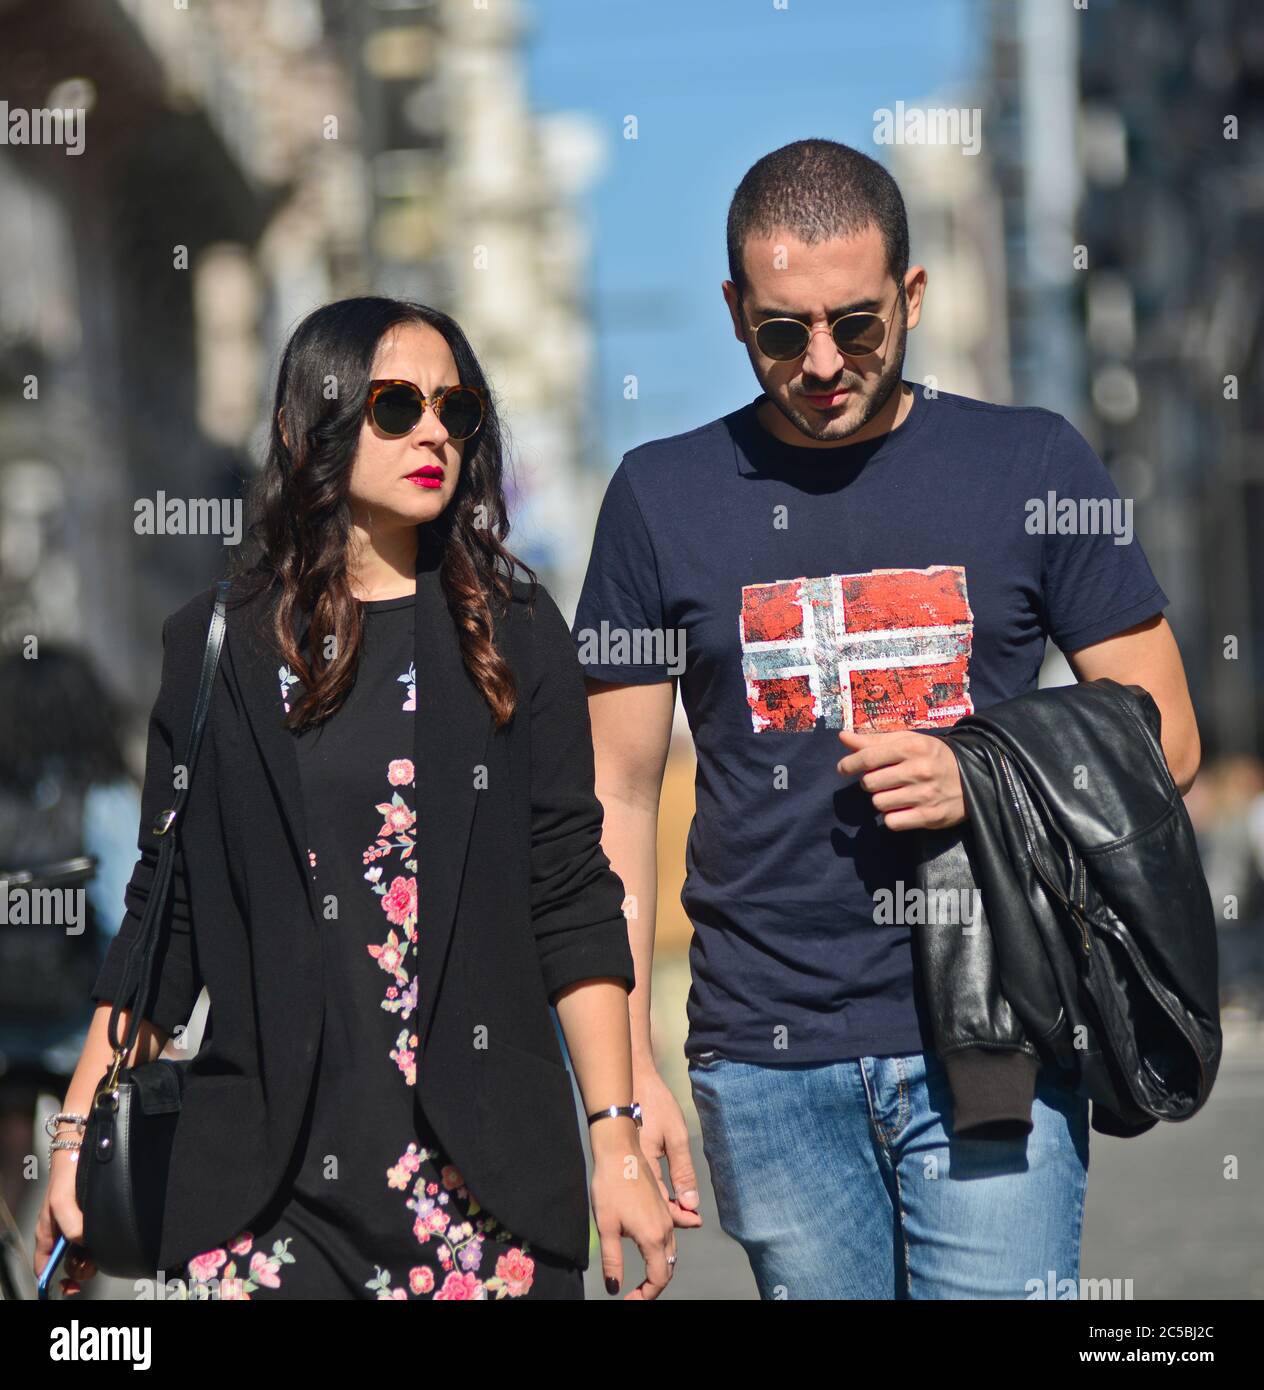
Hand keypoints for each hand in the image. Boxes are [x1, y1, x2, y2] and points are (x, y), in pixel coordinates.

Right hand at [34, 1148, 95, 1295]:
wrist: (83, 1149)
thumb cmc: (66, 1175)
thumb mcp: (61, 1202)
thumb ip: (70, 1225)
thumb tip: (85, 1242)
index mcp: (48, 1234)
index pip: (44, 1267)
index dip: (55, 1280)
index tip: (71, 1286)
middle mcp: (63, 1232)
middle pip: (69, 1263)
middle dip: (80, 1268)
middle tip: (91, 1260)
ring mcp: (79, 1225)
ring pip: (85, 1252)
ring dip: (93, 1256)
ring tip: (99, 1247)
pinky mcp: (94, 1216)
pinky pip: (98, 1236)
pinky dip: (103, 1241)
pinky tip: (107, 1234)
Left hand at [589, 1117, 676, 1299]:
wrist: (619, 1151)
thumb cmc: (609, 1187)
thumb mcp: (606, 1227)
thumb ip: (613, 1261)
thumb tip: (615, 1289)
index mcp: (653, 1237)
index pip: (658, 1278)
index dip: (646, 1296)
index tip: (630, 1301)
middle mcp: (666, 1228)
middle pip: (667, 1267)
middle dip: (653, 1285)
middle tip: (635, 1295)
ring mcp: (668, 1215)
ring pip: (671, 1250)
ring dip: (661, 1266)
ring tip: (645, 1279)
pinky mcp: (664, 1204)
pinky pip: (675, 1229)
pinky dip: (672, 1242)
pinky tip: (679, 1239)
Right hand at [631, 1064, 702, 1228]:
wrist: (633, 1079)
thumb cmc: (656, 1103)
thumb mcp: (676, 1136)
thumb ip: (683, 1170)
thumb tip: (690, 1203)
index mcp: (642, 1166)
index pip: (660, 1204)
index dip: (678, 1216)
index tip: (696, 1220)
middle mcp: (631, 1169)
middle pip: (651, 1204)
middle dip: (672, 1214)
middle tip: (692, 1219)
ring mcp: (628, 1162)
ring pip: (646, 1195)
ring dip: (663, 1205)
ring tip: (682, 1209)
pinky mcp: (628, 1156)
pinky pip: (642, 1182)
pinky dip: (655, 1191)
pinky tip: (666, 1192)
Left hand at [837, 728, 966, 830]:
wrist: (975, 777)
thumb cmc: (933, 756)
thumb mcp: (909, 741)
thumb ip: (874, 740)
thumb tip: (842, 737)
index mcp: (912, 747)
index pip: (868, 757)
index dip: (850, 764)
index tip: (843, 768)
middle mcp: (918, 770)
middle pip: (870, 783)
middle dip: (872, 782)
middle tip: (885, 779)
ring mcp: (924, 795)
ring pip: (879, 803)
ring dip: (883, 799)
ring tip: (897, 793)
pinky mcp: (929, 816)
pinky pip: (892, 822)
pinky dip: (893, 817)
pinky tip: (903, 808)